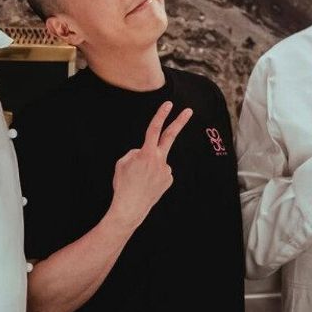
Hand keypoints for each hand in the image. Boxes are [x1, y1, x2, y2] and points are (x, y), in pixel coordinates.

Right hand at [108, 101, 192, 229]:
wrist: (130, 207)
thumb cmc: (123, 184)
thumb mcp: (122, 163)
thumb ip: (136, 152)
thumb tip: (146, 152)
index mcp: (146, 153)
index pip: (154, 130)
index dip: (160, 115)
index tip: (168, 104)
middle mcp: (160, 159)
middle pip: (170, 136)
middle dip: (180, 122)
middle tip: (189, 111)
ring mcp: (166, 170)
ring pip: (157, 160)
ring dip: (149, 165)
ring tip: (140, 179)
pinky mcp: (169, 179)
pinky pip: (160, 171)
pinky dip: (153, 175)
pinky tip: (146, 184)